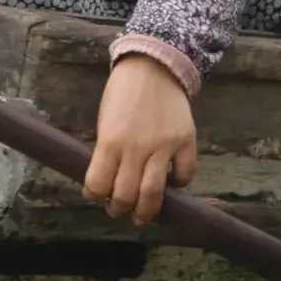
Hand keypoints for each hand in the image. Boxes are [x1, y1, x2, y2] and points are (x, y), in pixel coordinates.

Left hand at [81, 53, 195, 224]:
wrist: (154, 66)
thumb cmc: (122, 93)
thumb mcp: (105, 120)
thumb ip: (108, 151)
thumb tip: (108, 181)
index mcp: (110, 141)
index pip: (98, 185)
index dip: (94, 196)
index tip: (97, 196)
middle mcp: (136, 148)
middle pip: (126, 196)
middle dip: (119, 209)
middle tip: (120, 210)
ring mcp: (164, 146)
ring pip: (154, 194)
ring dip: (146, 211)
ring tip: (142, 214)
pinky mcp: (186, 142)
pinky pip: (184, 175)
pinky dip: (177, 184)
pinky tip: (170, 181)